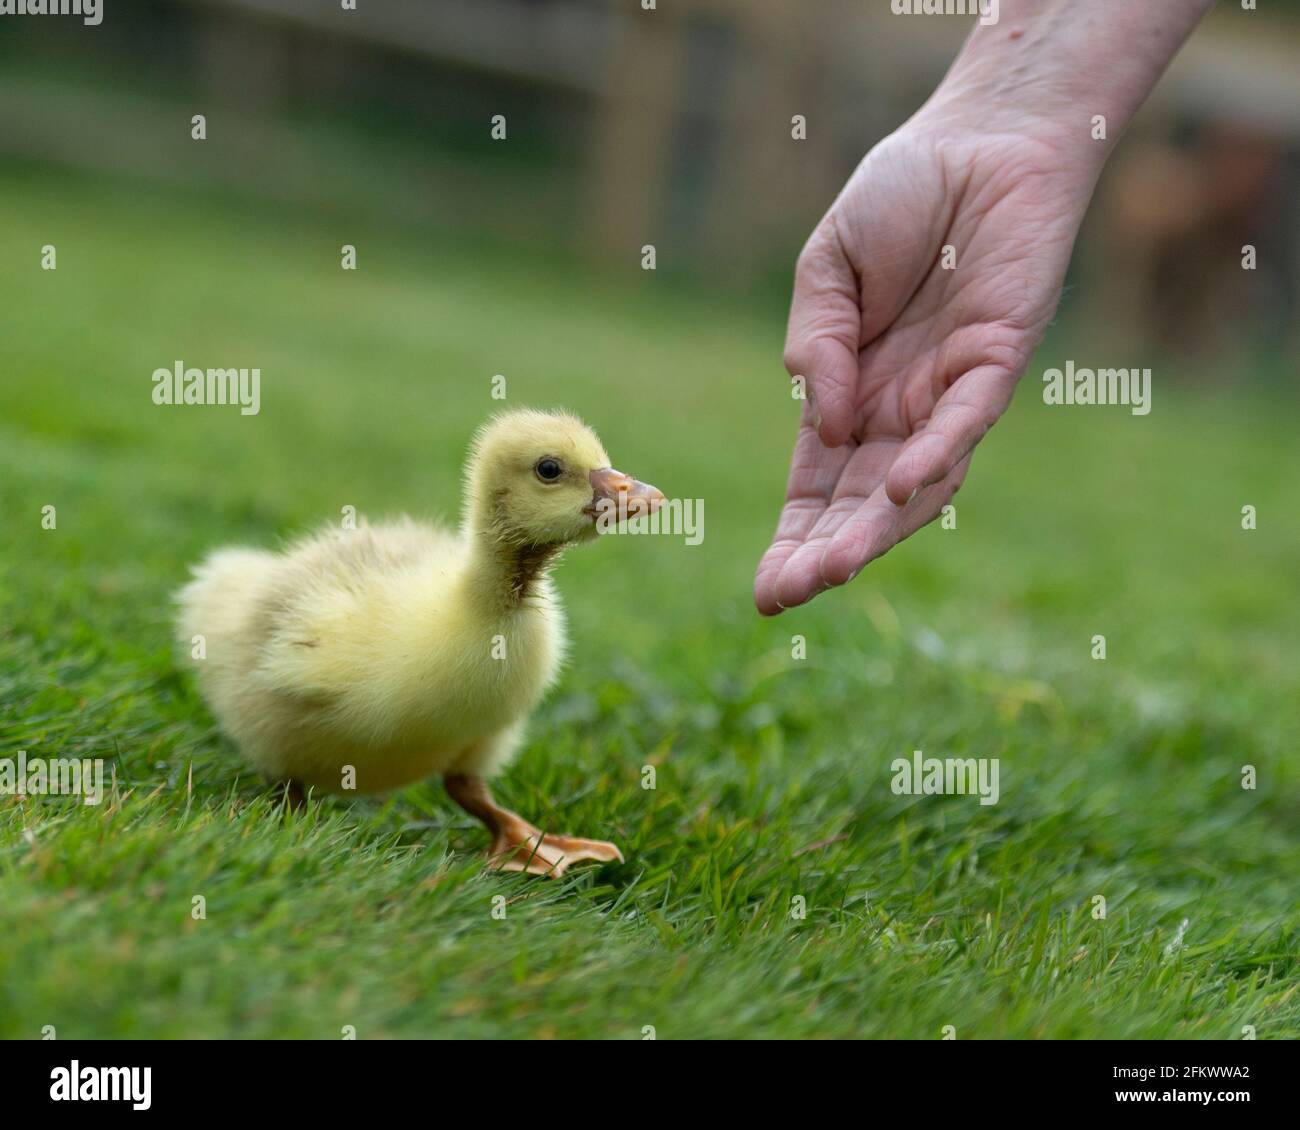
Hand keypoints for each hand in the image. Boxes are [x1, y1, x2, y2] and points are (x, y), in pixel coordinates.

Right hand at [754, 118, 1095, 614]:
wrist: (982, 139)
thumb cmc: (901, 198)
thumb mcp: (825, 269)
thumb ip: (816, 343)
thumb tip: (820, 420)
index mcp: (849, 397)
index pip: (815, 486)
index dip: (791, 537)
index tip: (765, 592)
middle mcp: (900, 411)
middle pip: (860, 503)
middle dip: (823, 552)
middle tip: (788, 595)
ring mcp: (950, 393)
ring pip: (916, 483)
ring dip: (877, 527)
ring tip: (835, 566)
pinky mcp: (998, 360)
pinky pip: (967, 420)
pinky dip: (936, 454)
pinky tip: (902, 486)